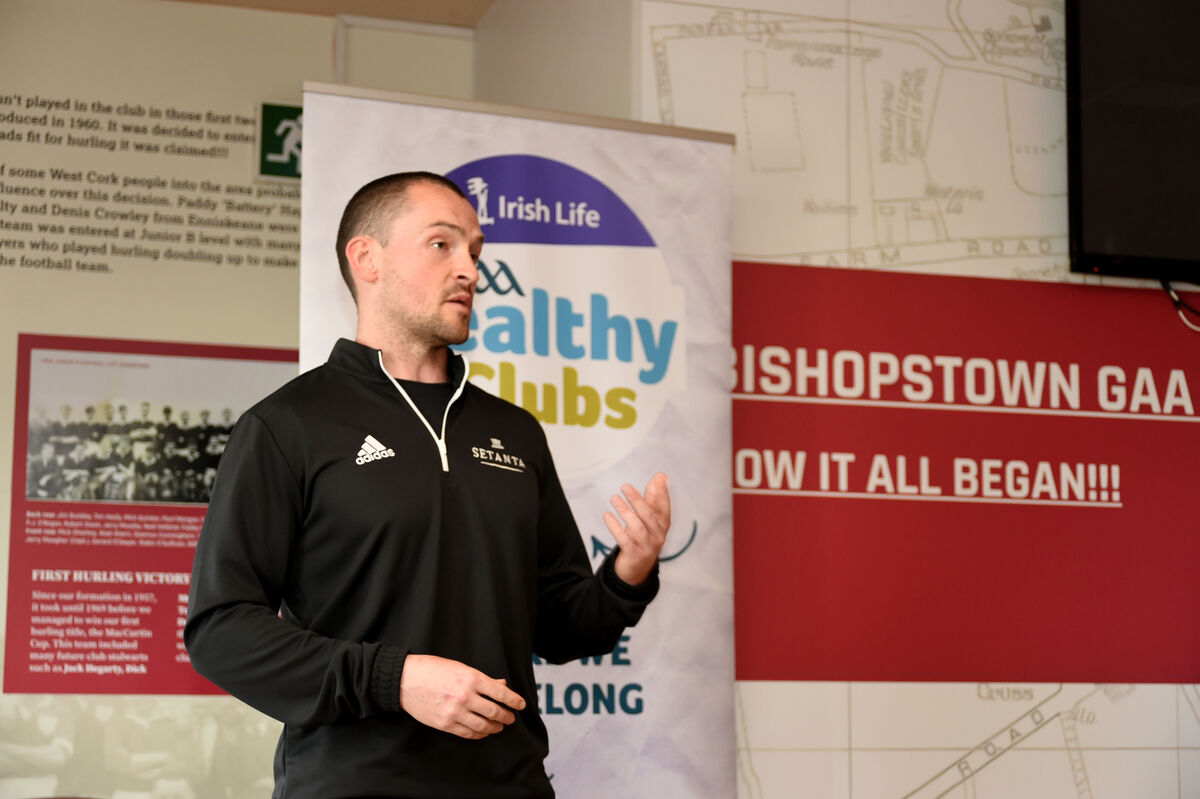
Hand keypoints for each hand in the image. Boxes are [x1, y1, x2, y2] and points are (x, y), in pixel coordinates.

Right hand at [399, 654, 525, 739]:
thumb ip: (482, 679)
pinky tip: (483, 732)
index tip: (521, 705)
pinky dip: (479, 734)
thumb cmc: (433, 669)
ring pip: (483, 725)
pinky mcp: (445, 724)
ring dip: (494, 727)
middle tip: (511, 718)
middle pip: (494, 711)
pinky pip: (467, 733)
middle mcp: (465, 696)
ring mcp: (455, 712)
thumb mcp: (461, 668)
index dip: (514, 700)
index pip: (500, 693)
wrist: (406, 680)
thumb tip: (501, 686)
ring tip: (499, 726)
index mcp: (471, 678)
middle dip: (506, 716)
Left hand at [604, 472, 670, 585]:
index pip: (664, 507)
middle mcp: (657, 535)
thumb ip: (654, 498)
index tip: (657, 478)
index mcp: (663, 524)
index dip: (662, 493)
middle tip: (625, 486)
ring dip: (624, 511)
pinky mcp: (634, 554)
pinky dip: (614, 527)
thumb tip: (660, 477)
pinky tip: (607, 515)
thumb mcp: (650, 518)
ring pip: (636, 527)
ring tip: (614, 498)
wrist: (639, 567)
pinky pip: (623, 539)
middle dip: (637, 500)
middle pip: (648, 515)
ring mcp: (647, 546)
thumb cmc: (644, 536)